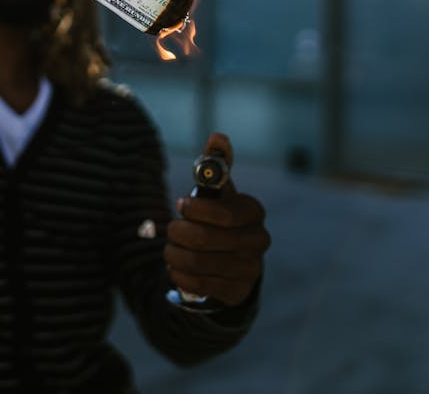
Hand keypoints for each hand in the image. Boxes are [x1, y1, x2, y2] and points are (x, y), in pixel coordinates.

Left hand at [165, 133, 270, 306]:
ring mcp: (250, 268)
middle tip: (171, 231)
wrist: (232, 260)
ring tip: (170, 249)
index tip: (180, 206)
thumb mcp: (218, 192)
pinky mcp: (237, 291)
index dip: (196, 211)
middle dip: (179, 234)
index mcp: (253, 212)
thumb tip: (218, 136)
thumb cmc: (219, 217)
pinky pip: (198, 283)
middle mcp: (258, 241)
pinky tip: (178, 267)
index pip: (224, 214)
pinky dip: (180, 274)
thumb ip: (215, 165)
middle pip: (206, 240)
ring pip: (198, 262)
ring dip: (174, 254)